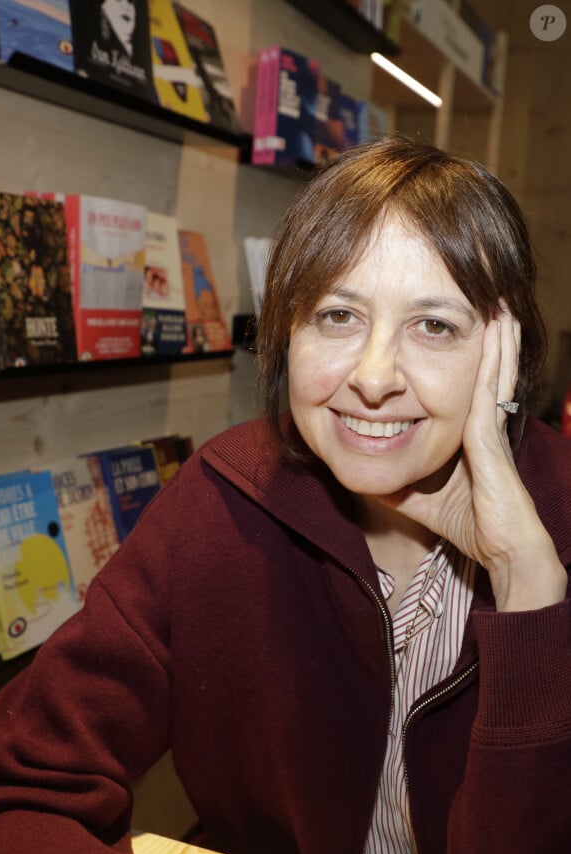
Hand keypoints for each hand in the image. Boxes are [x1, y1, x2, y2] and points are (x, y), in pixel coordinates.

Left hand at [380, 306, 566, 611]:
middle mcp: (483, 422)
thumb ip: (395, 481)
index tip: (454, 324)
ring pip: (494, 368)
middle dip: (486, 332)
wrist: (501, 548)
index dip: (464, 354)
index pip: (463, 383)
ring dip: (496, 333)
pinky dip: (494, 356)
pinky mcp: (491, 435)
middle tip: (487, 295)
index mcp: (468, 433)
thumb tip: (363, 475)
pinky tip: (497, 330)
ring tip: (496, 298)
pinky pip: (490, 387)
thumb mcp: (417, 496)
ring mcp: (490, 426)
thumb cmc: (465, 523)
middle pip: (486, 367)